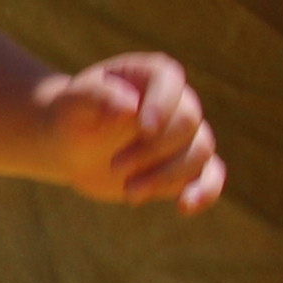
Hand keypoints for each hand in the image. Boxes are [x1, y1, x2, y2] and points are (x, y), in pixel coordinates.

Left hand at [34, 55, 223, 213]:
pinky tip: (185, 207)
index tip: (144, 129)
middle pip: (187, 123)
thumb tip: (130, 107)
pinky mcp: (186, 166)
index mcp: (151, 75)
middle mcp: (177, 102)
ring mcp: (185, 135)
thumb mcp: (72, 103)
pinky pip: (211, 175)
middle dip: (154, 149)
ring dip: (167, 176)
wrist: (71, 145)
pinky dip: (205, 191)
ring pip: (198, 152)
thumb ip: (97, 97)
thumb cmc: (72, 116)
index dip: (162, 105)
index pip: (170, 82)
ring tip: (129, 192)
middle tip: (115, 166)